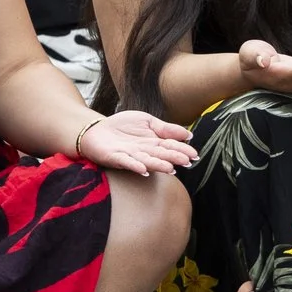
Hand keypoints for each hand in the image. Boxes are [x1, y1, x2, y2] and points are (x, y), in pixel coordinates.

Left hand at [72, 112, 195, 174]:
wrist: (97, 130)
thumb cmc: (123, 127)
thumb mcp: (147, 121)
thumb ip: (166, 128)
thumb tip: (188, 133)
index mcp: (153, 143)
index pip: (170, 146)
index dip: (182, 150)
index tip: (194, 154)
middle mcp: (144, 151)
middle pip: (161, 154)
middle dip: (174, 158)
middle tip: (187, 162)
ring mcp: (130, 156)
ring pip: (146, 161)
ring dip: (158, 165)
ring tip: (170, 168)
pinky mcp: (115, 157)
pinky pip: (126, 162)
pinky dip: (134, 166)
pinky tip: (143, 170)